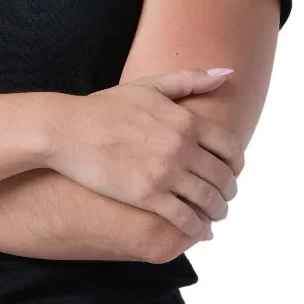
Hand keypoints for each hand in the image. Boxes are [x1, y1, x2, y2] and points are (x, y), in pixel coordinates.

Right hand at [47, 68, 241, 239]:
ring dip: (217, 212)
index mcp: (186, 120)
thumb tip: (227, 72)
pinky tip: (199, 231)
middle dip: (229, 191)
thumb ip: (189, 80)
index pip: (230, 148)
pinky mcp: (148, 195)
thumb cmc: (105, 107)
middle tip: (225, 198)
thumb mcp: (149, 86)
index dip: (236, 165)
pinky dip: (198, 228)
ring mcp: (166, 172)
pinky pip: (185, 218)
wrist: (67, 129)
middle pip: (223, 177)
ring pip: (209, 200)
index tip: (231, 172)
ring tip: (214, 217)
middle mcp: (181, 146)